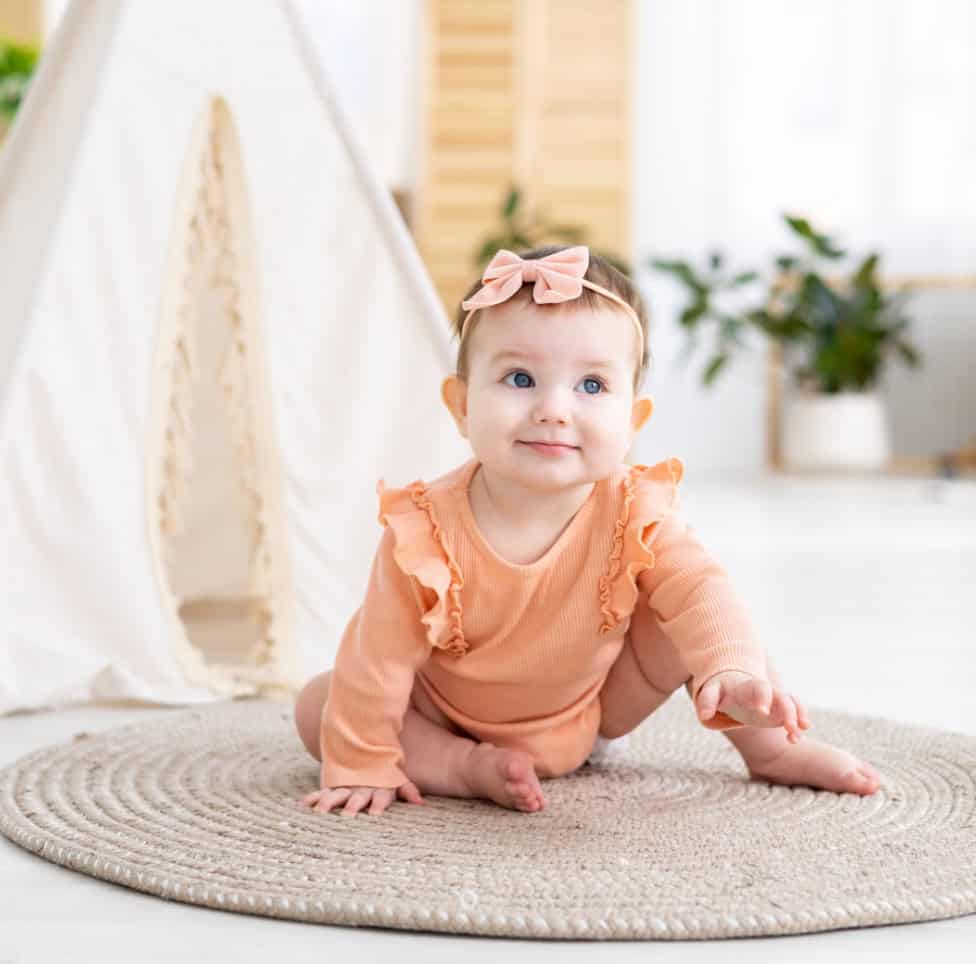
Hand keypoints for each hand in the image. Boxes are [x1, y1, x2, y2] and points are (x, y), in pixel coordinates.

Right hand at [298, 779, 425, 816]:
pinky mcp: (332, 786)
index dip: (378, 804)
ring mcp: (346, 787)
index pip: (380, 797)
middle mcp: (361, 788)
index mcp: (379, 788)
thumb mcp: (396, 779)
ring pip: (337, 795)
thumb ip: (407, 790)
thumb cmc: (383, 771)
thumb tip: (420, 803)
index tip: (375, 814)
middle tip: (348, 815)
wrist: (364, 743)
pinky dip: (313, 798)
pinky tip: (303, 804)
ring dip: (329, 803)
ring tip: (321, 812)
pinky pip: (322, 792)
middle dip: (353, 806)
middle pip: (357, 798)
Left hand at [696, 671, 810, 742]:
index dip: (762, 698)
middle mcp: (766, 691)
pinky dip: (799, 721)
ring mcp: (774, 699)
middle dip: (788, 710)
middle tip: (789, 726)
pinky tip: (794, 738)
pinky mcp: (779, 709)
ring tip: (794, 737)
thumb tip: (704, 715)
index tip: (762, 712)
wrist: (733, 682)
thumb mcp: (712, 692)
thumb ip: (707, 701)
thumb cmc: (721, 689)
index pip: (759, 688)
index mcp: (747, 686)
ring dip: (796, 717)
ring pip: (791, 703)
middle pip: (781, 696)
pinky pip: (795, 711)